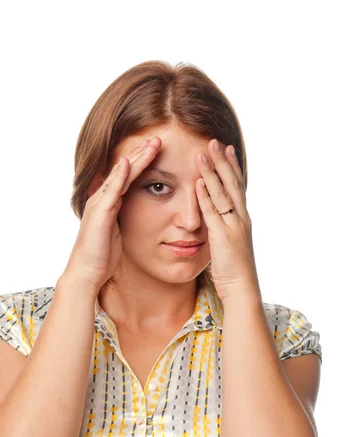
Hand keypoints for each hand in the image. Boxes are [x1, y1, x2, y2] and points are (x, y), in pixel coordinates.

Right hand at [61, 136, 161, 292]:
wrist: (86, 272)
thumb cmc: (102, 257)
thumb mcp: (118, 234)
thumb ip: (124, 220)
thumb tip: (140, 217)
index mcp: (109, 203)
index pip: (127, 177)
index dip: (141, 162)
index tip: (157, 149)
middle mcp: (102, 199)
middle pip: (124, 170)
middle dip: (141, 153)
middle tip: (157, 138)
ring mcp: (99, 204)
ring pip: (120, 175)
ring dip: (136, 158)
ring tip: (150, 143)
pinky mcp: (99, 213)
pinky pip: (111, 190)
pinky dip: (120, 176)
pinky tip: (128, 162)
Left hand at [195, 139, 260, 302]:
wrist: (242, 288)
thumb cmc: (234, 271)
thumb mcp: (230, 245)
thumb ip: (224, 230)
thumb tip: (217, 222)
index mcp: (242, 219)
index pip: (237, 187)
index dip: (232, 167)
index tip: (226, 149)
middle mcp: (241, 218)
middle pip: (232, 183)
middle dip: (222, 161)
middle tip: (214, 141)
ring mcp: (233, 226)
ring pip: (223, 193)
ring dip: (212, 171)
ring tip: (203, 152)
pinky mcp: (223, 236)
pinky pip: (213, 211)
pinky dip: (206, 195)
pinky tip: (199, 180)